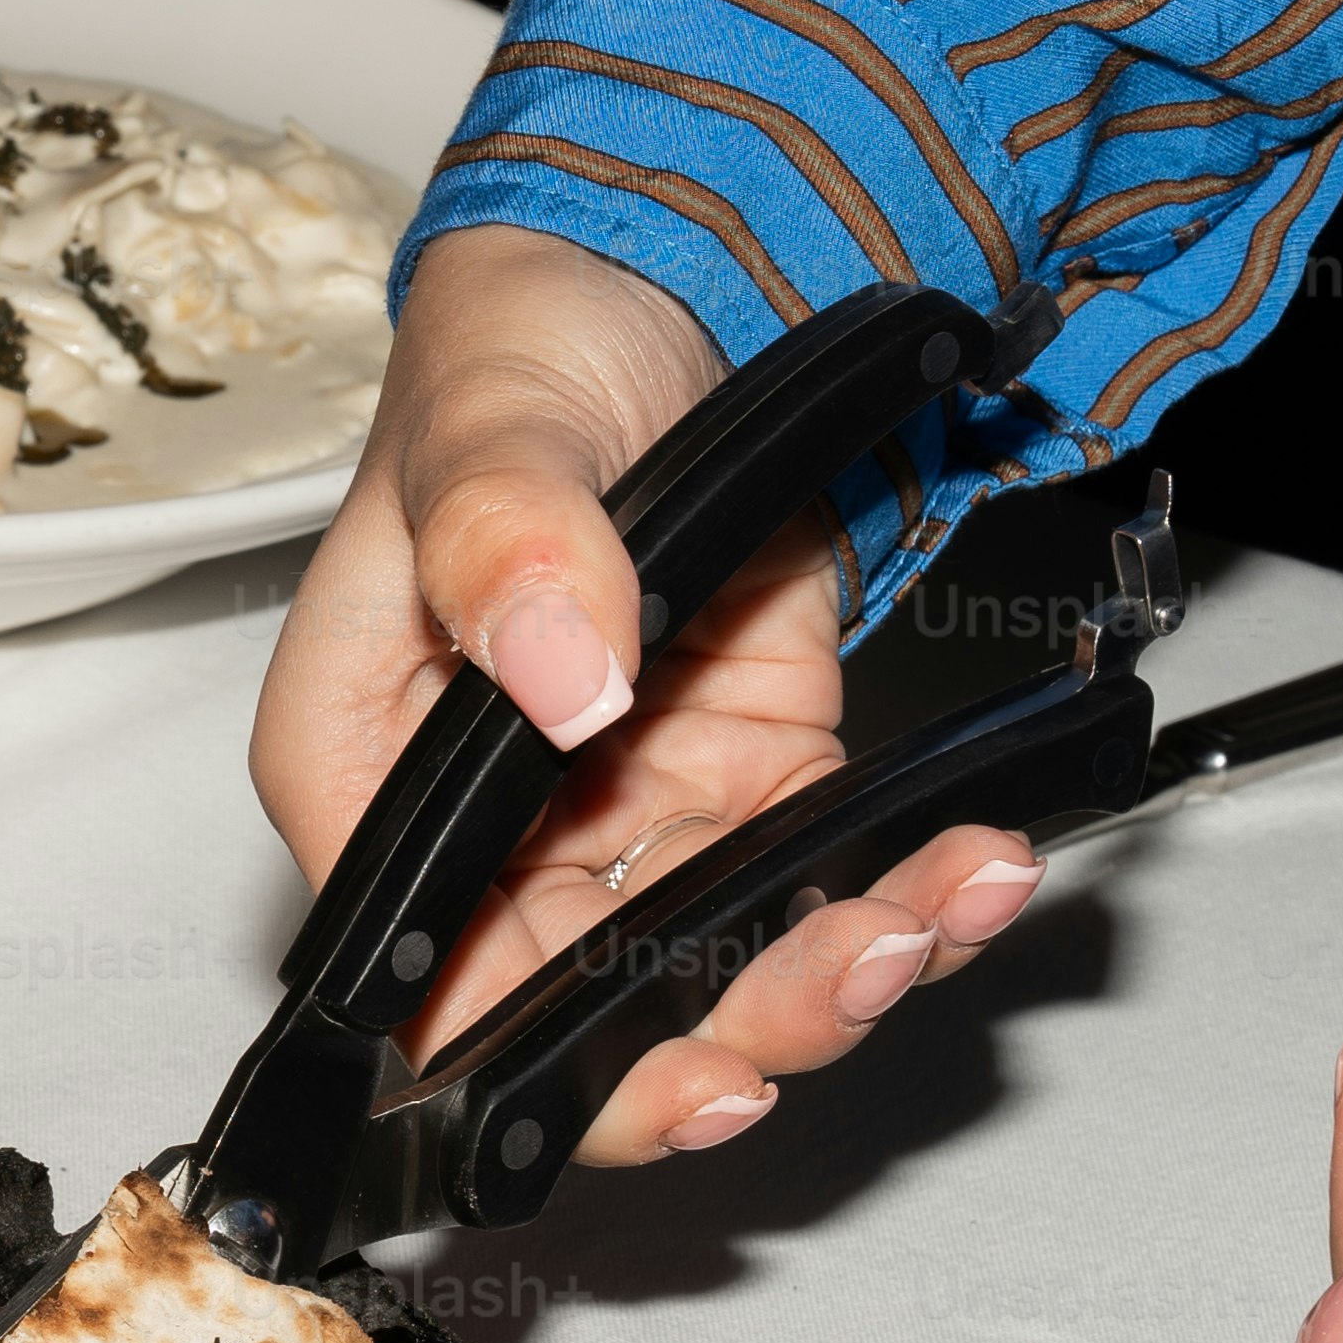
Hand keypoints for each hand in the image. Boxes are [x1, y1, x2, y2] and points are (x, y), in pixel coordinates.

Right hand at [245, 227, 1045, 1163]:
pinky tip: (970, 861)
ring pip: (724, 973)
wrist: (658, 276)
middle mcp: (490, 831)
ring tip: (940, 903)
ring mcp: (626, 817)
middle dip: (739, 1023)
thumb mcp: (493, 423)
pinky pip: (821, 883)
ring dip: (842, 967)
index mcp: (373, 773)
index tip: (681, 1066)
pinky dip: (906, 891)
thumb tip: (560, 679)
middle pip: (592, 1019)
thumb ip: (509, 543)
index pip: (424, 985)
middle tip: (854, 962)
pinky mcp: (745, 782)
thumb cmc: (522, 349)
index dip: (538, 1066)